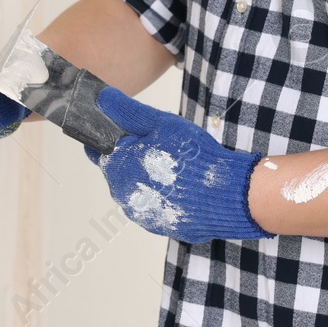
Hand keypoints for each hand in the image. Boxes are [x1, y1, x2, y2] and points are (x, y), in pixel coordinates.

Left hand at [84, 86, 272, 242]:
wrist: (228, 195)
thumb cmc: (192, 157)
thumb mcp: (159, 124)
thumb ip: (127, 112)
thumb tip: (102, 99)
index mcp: (118, 169)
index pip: (99, 151)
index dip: (110, 139)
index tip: (124, 133)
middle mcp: (124, 197)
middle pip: (119, 171)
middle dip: (132, 159)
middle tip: (160, 147)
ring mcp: (142, 215)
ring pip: (137, 190)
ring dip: (148, 179)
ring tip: (174, 166)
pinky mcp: (162, 227)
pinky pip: (156, 206)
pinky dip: (163, 196)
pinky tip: (182, 186)